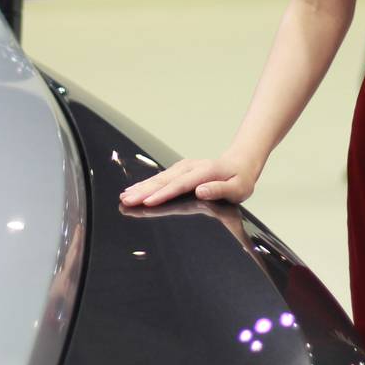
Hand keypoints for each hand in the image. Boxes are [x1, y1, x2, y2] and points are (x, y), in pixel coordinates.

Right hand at [119, 150, 261, 207]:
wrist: (239, 163)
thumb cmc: (240, 180)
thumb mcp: (238, 188)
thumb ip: (219, 189)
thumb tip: (200, 191)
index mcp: (205, 172)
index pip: (180, 185)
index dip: (163, 193)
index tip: (148, 202)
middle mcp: (191, 167)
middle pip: (164, 180)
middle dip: (144, 191)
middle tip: (126, 200)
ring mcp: (184, 167)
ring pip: (159, 177)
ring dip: (141, 187)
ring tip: (124, 196)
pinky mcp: (179, 170)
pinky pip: (160, 178)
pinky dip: (146, 184)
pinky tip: (134, 189)